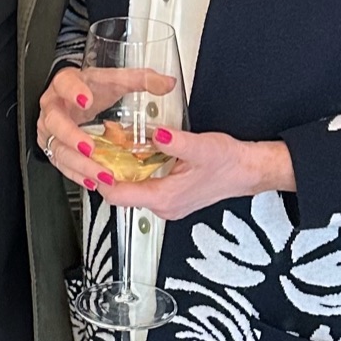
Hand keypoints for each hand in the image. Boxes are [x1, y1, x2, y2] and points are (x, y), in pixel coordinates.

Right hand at [37, 65, 172, 186]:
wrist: (76, 97)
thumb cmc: (92, 88)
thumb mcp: (116, 80)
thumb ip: (142, 80)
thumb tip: (167, 84)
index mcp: (66, 83)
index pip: (64, 84)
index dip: (73, 92)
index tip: (87, 100)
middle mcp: (54, 107)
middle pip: (55, 122)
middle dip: (72, 137)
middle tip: (91, 148)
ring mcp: (50, 129)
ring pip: (58, 148)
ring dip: (79, 163)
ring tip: (101, 172)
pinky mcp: (53, 147)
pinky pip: (61, 164)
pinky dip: (77, 174)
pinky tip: (92, 180)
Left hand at [93, 126, 293, 221]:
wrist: (249, 172)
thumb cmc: (229, 163)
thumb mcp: (201, 146)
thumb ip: (174, 141)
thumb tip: (154, 133)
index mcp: (165, 198)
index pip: (117, 195)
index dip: (99, 177)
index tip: (91, 159)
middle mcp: (163, 207)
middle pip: (121, 193)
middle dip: (108, 171)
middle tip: (101, 148)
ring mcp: (168, 205)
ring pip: (133, 191)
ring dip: (123, 171)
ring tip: (116, 148)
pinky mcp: (172, 199)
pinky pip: (145, 188)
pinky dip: (137, 173)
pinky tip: (138, 156)